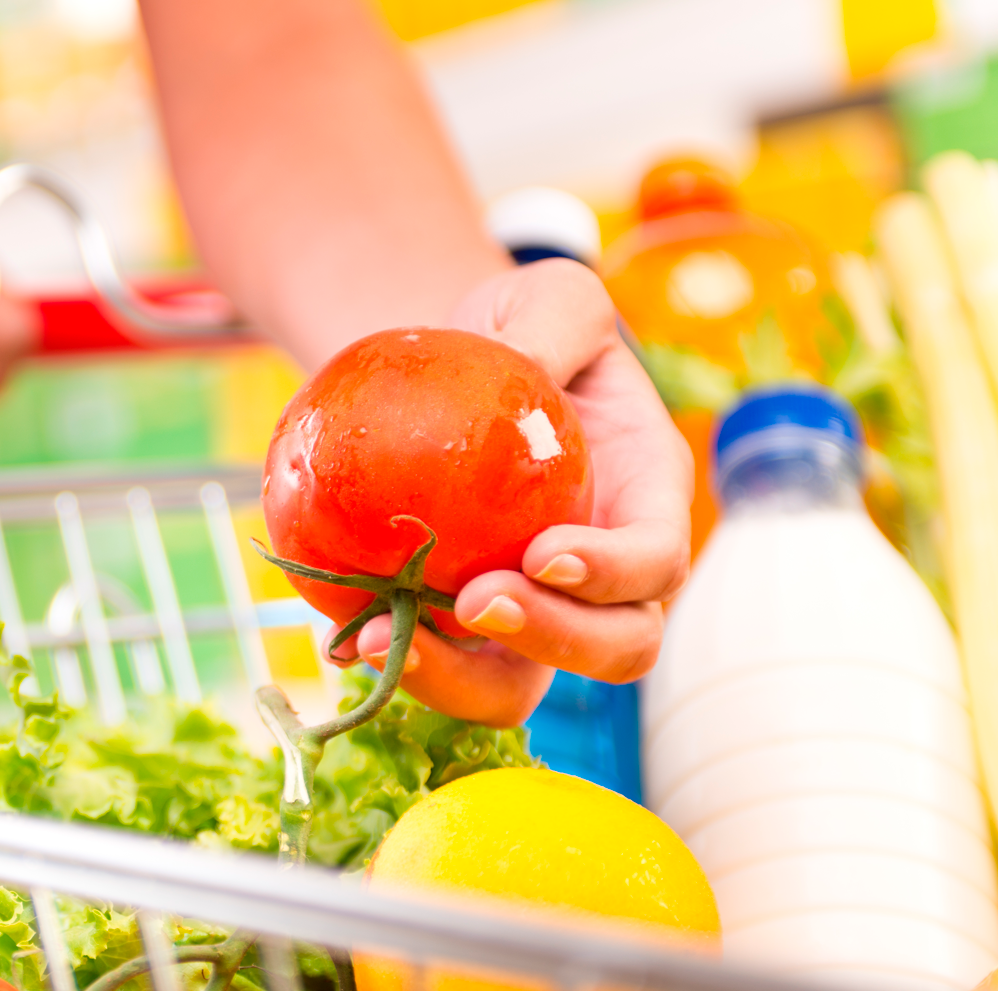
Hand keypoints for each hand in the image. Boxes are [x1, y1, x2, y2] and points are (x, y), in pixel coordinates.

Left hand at [327, 258, 691, 725]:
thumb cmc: (518, 327)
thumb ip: (552, 320)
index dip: (614, 573)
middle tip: (472, 602)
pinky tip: (341, 637)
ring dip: (457, 680)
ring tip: (384, 641)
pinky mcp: (463, 631)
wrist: (456, 368)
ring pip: (519, 686)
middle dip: (554, 641)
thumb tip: (516, 364)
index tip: (544, 555)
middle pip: (615, 647)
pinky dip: (393, 664)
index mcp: (646, 498)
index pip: (656, 559)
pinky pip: (441, 669)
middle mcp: (605, 576)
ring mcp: (536, 613)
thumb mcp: (548, 296)